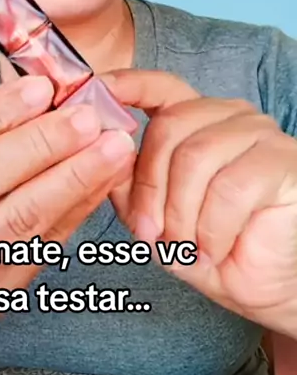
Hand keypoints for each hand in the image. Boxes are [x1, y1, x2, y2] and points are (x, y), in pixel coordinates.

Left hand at [103, 69, 296, 337]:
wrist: (267, 288)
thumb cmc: (211, 250)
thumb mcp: (156, 219)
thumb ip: (128, 184)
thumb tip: (97, 152)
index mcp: (196, 121)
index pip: (161, 88)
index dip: (128, 86)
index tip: (97, 90)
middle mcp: (228, 117)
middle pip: (168, 127)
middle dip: (149, 188)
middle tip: (148, 235)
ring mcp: (259, 134)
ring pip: (195, 157)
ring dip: (180, 215)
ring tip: (185, 249)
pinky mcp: (283, 161)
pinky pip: (230, 188)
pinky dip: (212, 230)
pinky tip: (213, 251)